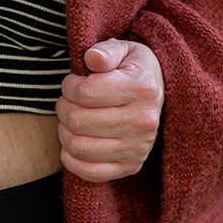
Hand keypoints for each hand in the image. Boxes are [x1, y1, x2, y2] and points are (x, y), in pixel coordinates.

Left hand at [56, 39, 163, 183]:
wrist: (159, 95)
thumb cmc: (133, 70)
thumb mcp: (125, 50)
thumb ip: (105, 51)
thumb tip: (91, 57)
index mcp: (142, 88)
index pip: (85, 93)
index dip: (69, 86)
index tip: (73, 82)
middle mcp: (143, 121)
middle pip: (78, 121)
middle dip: (63, 107)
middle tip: (68, 100)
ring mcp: (138, 148)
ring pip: (78, 146)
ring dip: (64, 131)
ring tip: (71, 119)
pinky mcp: (131, 166)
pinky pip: (89, 172)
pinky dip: (71, 159)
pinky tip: (73, 142)